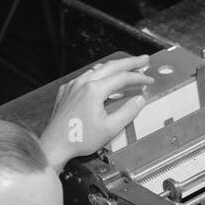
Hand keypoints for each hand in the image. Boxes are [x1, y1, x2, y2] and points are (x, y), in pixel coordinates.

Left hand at [39, 55, 153, 170]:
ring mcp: (73, 85)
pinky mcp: (67, 91)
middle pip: (111, 66)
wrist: (56, 144)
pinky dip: (100, 75)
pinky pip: (86, 77)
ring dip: (114, 67)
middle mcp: (82, 83)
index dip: (139, 78)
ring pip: (98, 69)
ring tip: (127, 67)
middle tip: (143, 60)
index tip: (149, 80)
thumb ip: (128, 112)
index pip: (122, 78)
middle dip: (130, 62)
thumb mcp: (110, 129)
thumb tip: (139, 100)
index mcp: (94, 90)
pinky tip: (105, 79)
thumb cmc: (79, 139)